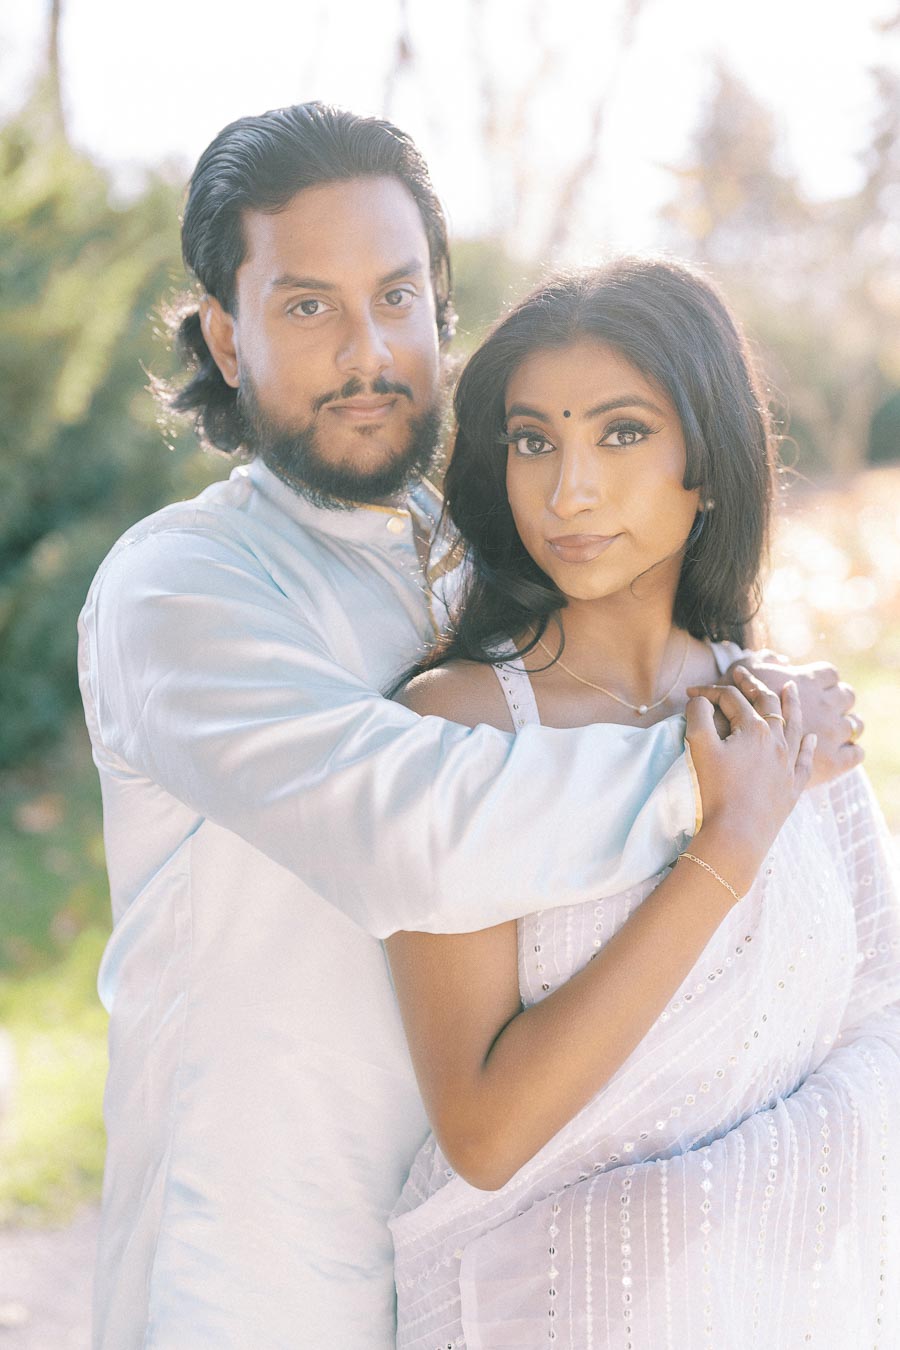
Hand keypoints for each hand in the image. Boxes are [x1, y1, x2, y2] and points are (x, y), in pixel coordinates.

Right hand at [691, 655, 862, 785]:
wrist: (738, 833)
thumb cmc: (716, 790)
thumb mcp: (699, 747)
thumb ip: (698, 716)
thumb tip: (700, 700)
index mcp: (754, 728)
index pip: (731, 699)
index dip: (709, 692)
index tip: (690, 693)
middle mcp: (777, 740)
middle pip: (768, 703)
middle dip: (753, 684)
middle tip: (742, 673)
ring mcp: (788, 763)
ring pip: (794, 725)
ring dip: (792, 704)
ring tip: (791, 688)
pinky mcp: (793, 786)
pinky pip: (805, 759)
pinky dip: (808, 746)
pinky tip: (811, 738)